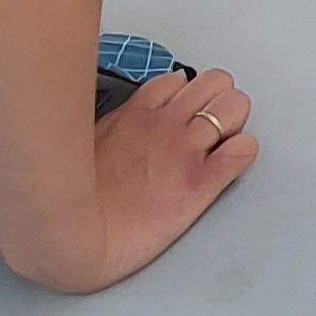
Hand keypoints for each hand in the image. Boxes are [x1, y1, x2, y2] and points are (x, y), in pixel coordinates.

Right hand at [56, 64, 259, 292]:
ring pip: (235, 107)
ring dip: (235, 121)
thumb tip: (126, 125)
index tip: (188, 109)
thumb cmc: (71, 197)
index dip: (189, 93)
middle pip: (216, 84)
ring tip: (225, 140)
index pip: (181, 80)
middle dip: (219, 99)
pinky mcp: (200, 184)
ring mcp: (185, 151)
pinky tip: (234, 159)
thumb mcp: (87, 142)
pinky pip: (242, 151)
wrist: (72, 235)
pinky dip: (243, 151)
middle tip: (213, 123)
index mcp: (138, 113)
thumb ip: (116, 127)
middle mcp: (166, 125)